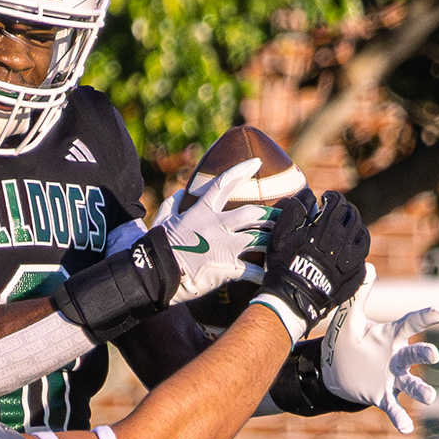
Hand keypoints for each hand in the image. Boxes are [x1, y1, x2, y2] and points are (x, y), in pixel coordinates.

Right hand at [160, 154, 291, 303]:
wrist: (156, 273)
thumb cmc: (158, 247)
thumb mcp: (162, 220)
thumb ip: (172, 204)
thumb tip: (180, 193)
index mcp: (201, 211)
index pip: (224, 184)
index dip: (241, 171)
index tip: (257, 162)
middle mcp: (217, 225)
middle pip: (253, 214)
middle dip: (270, 216)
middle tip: (282, 217)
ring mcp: (225, 246)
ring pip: (259, 239)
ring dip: (272, 241)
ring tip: (283, 244)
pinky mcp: (227, 268)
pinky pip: (252, 270)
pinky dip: (262, 272)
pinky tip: (270, 275)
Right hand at [254, 190, 369, 340]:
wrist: (292, 299)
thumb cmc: (284, 265)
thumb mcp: (281, 233)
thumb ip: (295, 209)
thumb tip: (308, 194)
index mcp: (328, 227)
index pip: (338, 202)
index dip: (332, 197)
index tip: (325, 199)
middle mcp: (345, 241)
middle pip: (354, 217)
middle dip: (346, 210)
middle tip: (338, 211)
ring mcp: (352, 259)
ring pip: (363, 236)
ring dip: (356, 228)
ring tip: (348, 229)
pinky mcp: (354, 276)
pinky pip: (363, 258)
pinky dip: (357, 250)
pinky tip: (349, 251)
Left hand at [320, 266, 438, 434]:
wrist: (334, 370)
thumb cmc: (347, 341)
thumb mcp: (350, 318)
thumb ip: (359, 295)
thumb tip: (367, 266)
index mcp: (391, 336)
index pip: (411, 324)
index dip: (425, 318)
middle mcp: (396, 357)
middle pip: (414, 355)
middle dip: (424, 355)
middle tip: (433, 356)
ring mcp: (392, 378)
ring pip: (411, 383)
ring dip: (421, 389)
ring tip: (431, 397)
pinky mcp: (382, 395)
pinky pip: (393, 407)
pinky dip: (400, 418)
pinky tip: (407, 428)